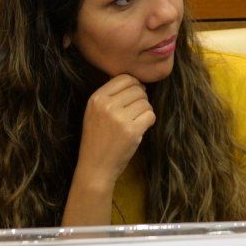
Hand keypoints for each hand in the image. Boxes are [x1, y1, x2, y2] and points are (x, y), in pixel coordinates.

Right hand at [73, 74, 156, 188]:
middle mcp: (106, 105)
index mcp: (96, 98)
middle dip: (141, 99)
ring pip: (145, 102)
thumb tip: (135, 81)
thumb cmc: (97, 140)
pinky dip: (149, 122)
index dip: (134, 85)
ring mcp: (119, 118)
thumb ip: (110, 96)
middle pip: (137, 89)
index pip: (124, 78)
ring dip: (145, 111)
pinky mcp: (131, 131)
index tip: (133, 97)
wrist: (95, 168)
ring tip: (136, 122)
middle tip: (135, 113)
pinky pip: (150, 115)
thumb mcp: (94, 112)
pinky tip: (140, 129)